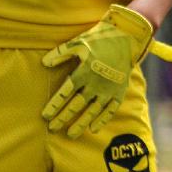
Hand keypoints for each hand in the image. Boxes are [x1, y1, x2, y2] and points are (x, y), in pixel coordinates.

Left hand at [41, 5, 171, 138]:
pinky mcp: (119, 92)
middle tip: (52, 128)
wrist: (127, 37)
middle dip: (63, 118)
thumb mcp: (77, 42)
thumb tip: (44, 63)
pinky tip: (93, 129)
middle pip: (76, 105)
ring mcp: (108, 90)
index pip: (64, 94)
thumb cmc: (99, 38)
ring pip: (92, 111)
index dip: (54, 106)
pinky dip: (102, 120)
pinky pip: (110, 110)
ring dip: (80, 124)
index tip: (45, 116)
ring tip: (70, 134)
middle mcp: (94, 84)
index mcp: (83, 72)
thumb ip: (60, 53)